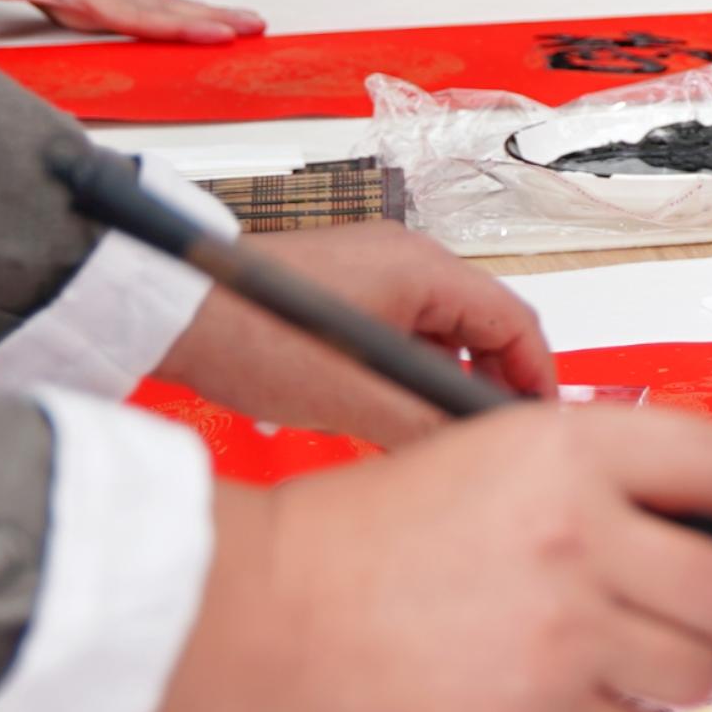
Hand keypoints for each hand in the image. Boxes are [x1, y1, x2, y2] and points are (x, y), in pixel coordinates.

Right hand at [148, 402, 711, 711]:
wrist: (270, 612)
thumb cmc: (367, 536)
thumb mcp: (495, 455)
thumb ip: (602, 477)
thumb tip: (708, 519)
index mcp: (569, 451)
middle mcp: (579, 535)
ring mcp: (563, 632)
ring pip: (700, 670)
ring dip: (691, 673)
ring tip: (648, 663)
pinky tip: (603, 709)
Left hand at [154, 222, 558, 441]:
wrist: (174, 311)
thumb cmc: (253, 336)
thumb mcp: (352, 397)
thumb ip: (421, 424)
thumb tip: (468, 453)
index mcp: (423, 269)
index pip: (514, 320)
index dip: (534, 376)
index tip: (537, 422)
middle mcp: (406, 258)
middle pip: (482, 323)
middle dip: (493, 381)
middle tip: (491, 435)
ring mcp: (375, 269)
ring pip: (442, 330)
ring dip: (449, 378)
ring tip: (441, 431)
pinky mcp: (346, 287)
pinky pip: (405, 328)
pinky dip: (414, 367)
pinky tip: (395, 409)